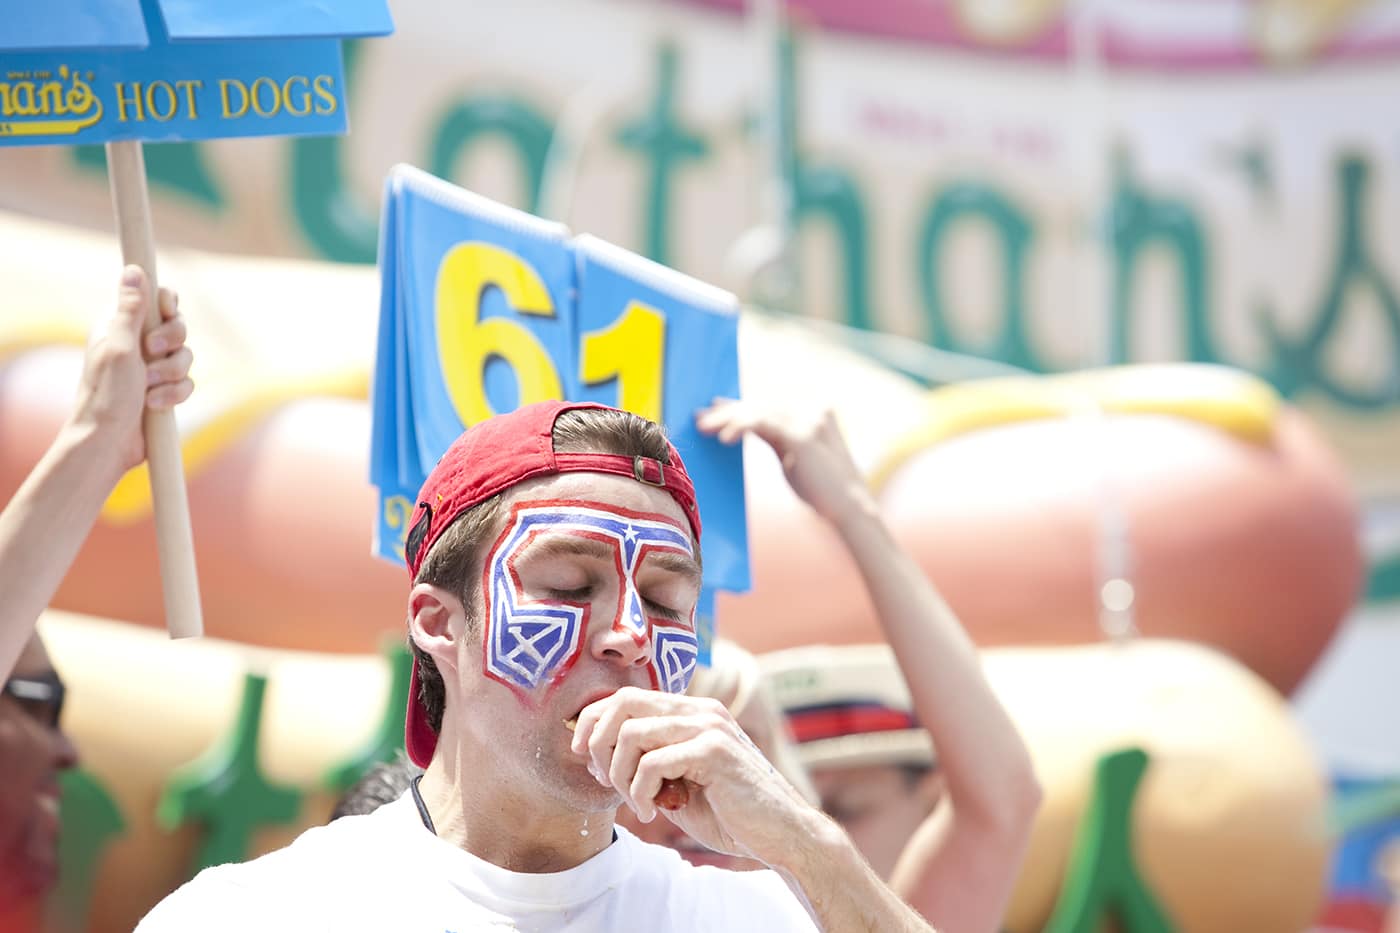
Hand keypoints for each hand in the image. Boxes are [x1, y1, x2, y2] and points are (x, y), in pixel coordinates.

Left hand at [70, 266, 193, 471]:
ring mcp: (153, 368)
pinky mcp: (165, 390)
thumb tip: (133, 270)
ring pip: (187, 356)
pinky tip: (156, 405)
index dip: (167, 304)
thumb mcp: (120, 346)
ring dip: (172, 373)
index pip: (156, 299)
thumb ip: (131, 309)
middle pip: (178, 326)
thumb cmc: (106, 394)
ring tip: (150, 388)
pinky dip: (175, 394)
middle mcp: (138, 344)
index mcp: (121, 326)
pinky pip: (188, 383)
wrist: (109, 441)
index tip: (166, 312)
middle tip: (153, 351)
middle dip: (172, 342)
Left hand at [570, 686, 817, 866]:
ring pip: (631, 734)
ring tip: (635, 803)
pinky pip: (652, 763)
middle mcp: (700, 710)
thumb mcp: (679, 784)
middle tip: (606, 781)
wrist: (782, 835)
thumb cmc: (731, 814)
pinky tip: (652, 812)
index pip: (626, 698)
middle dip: (598, 744)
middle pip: (622, 703)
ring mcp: (708, 726)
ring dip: (620, 775)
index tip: (589, 761)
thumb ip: (647, 765)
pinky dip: (640, 792)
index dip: (595, 725)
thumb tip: (597, 758)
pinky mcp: (714, 750)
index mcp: (692, 712)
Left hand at [696, 398, 872, 525]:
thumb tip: (748, 425)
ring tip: (704, 428)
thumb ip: (775, 438)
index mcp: (812, 412)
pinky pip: (763, 424)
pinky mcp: (803, 435)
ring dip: (728, 418)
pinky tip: (725, 438)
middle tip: (699, 418)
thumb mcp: (793, 457)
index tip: (712, 408)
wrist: (848, 510)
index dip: (739, 405)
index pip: (768, 404)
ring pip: (758, 411)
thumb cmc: (821, 490)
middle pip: (760, 405)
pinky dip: (741, 427)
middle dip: (728, 412)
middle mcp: (812, 410)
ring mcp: (809, 420)